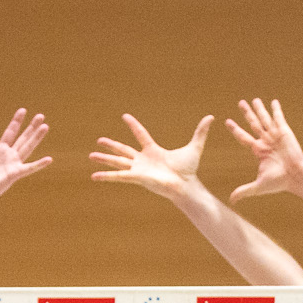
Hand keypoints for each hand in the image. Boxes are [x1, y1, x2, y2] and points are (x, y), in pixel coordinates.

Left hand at [0, 109, 50, 206]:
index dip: (16, 122)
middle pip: (23, 138)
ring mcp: (13, 165)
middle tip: (41, 115)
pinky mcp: (15, 174)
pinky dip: (39, 164)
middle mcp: (9, 156)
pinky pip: (29, 168)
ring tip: (45, 126)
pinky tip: (49, 159)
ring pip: (28, 148)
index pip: (10, 132)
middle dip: (31, 127)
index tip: (23, 110)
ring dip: (36, 138)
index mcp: (0, 151)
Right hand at [90, 113, 211, 199]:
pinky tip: (94, 176)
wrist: (185, 185)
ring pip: (117, 161)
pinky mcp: (136, 177)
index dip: (133, 126)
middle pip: (123, 150)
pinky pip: (118, 176)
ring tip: (90, 156)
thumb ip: (200, 132)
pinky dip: (106, 176)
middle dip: (111, 145)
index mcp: (153, 152)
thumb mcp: (194, 147)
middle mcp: (143, 160)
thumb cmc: (189, 170)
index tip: (125, 117)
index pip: (140, 135)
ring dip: (104, 159)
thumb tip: (211, 117)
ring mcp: (138, 169)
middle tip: (99, 140)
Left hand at [226, 96, 302, 202]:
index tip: (228, 122)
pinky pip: (279, 119)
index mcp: (259, 151)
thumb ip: (244, 190)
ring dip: (259, 109)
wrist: (296, 177)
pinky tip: (274, 102)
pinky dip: (276, 110)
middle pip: (253, 124)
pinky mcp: (285, 132)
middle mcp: (266, 141)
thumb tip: (231, 201)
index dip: (236, 130)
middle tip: (240, 103)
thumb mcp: (258, 186)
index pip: (243, 137)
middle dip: (246, 114)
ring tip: (253, 99)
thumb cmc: (279, 182)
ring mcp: (275, 136)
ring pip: (264, 119)